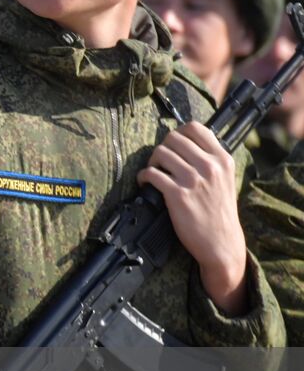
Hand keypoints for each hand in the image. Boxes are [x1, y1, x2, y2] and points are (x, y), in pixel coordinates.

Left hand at [137, 121, 247, 313]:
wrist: (221, 242)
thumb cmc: (220, 211)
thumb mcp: (226, 179)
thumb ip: (211, 160)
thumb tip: (186, 142)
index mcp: (223, 159)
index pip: (195, 128)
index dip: (178, 132)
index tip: (173, 143)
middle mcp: (209, 166)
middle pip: (173, 138)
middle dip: (162, 148)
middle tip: (160, 161)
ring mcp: (193, 179)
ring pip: (160, 153)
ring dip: (152, 161)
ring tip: (154, 172)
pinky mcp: (177, 194)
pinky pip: (151, 173)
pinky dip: (143, 176)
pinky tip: (145, 182)